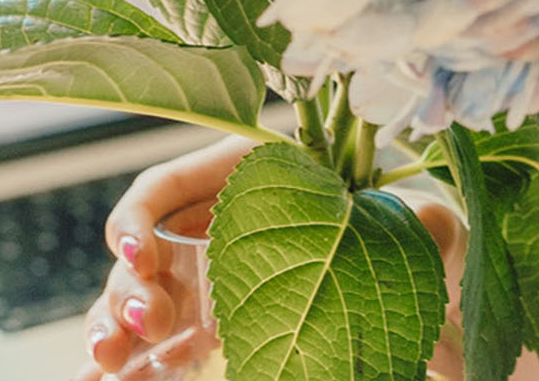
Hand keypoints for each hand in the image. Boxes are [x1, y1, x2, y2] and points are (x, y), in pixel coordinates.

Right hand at [74, 136, 465, 380]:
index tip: (141, 256)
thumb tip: (432, 223)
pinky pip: (158, 346)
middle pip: (140, 251)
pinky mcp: (208, 326)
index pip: (164, 188)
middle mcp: (211, 224)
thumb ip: (420, 219)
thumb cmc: (414, 231)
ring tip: (106, 368)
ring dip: (112, 330)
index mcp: (243, 176)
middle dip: (124, 288)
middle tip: (144, 328)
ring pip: (137, 300)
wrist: (417, 286)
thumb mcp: (420, 220)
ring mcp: (204, 278)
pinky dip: (132, 365)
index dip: (138, 219)